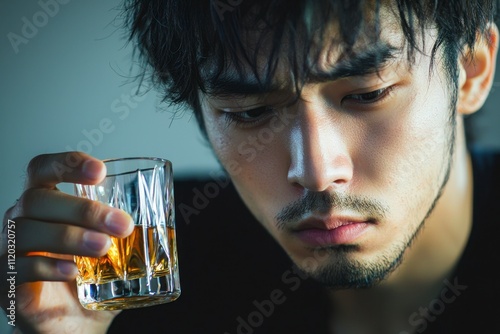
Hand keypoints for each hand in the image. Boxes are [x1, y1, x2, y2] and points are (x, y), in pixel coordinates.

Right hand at [1, 152, 133, 333]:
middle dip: (83, 208)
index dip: (67, 163)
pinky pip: (19, 267)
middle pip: (38, 199)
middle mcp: (22, 220)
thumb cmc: (92, 276)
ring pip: (27, 230)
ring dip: (70, 236)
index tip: (100, 171)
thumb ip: (124, 224)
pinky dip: (49, 266)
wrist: (75, 323)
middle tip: (121, 224)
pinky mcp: (7, 282)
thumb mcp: (112, 245)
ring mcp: (10, 250)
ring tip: (104, 248)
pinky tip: (75, 271)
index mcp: (47, 203)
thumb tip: (167, 207)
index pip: (43, 169)